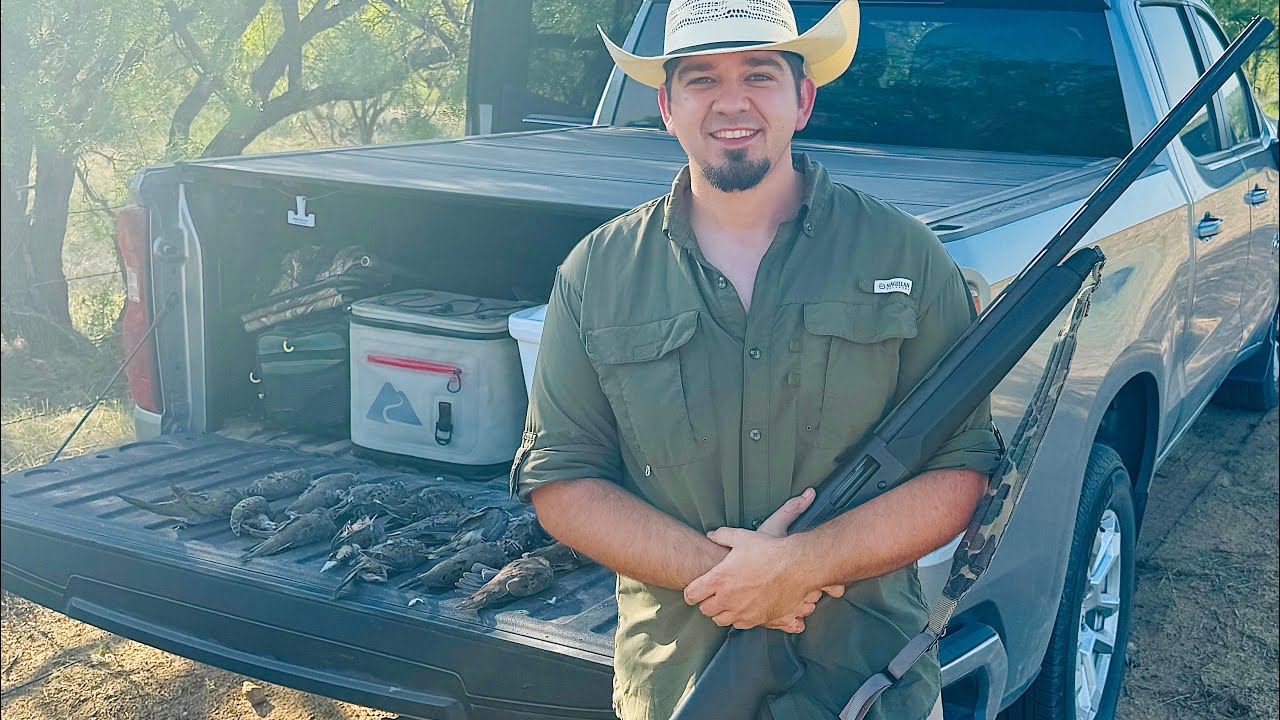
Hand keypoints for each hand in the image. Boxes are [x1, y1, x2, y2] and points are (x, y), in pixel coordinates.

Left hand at [684, 489, 843, 632]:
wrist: (797, 567)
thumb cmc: (769, 552)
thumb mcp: (742, 537)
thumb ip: (722, 536)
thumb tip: (711, 535)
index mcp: (719, 579)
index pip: (692, 594)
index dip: (690, 592)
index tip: (693, 591)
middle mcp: (728, 599)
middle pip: (705, 610)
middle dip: (705, 602)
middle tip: (711, 595)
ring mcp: (742, 611)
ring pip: (720, 620)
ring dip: (720, 612)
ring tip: (726, 603)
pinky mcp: (757, 619)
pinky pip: (739, 625)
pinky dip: (737, 618)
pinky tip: (742, 608)